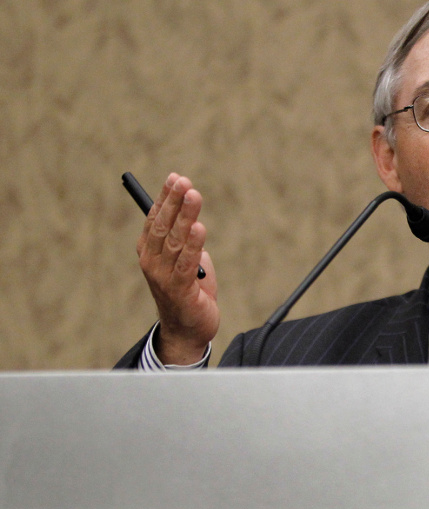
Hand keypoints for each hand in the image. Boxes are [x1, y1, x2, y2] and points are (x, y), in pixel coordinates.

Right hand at [136, 173, 219, 364]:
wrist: (188, 329)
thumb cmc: (188, 290)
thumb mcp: (184, 259)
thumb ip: (185, 238)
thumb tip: (189, 209)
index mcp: (148, 251)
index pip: (155, 218)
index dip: (165, 197)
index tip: (175, 178)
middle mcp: (151, 261)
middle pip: (163, 226)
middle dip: (174, 201)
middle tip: (184, 181)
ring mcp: (163, 276)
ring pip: (175, 240)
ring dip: (185, 216)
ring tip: (194, 196)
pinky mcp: (180, 289)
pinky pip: (187, 263)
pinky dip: (194, 245)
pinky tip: (199, 228)